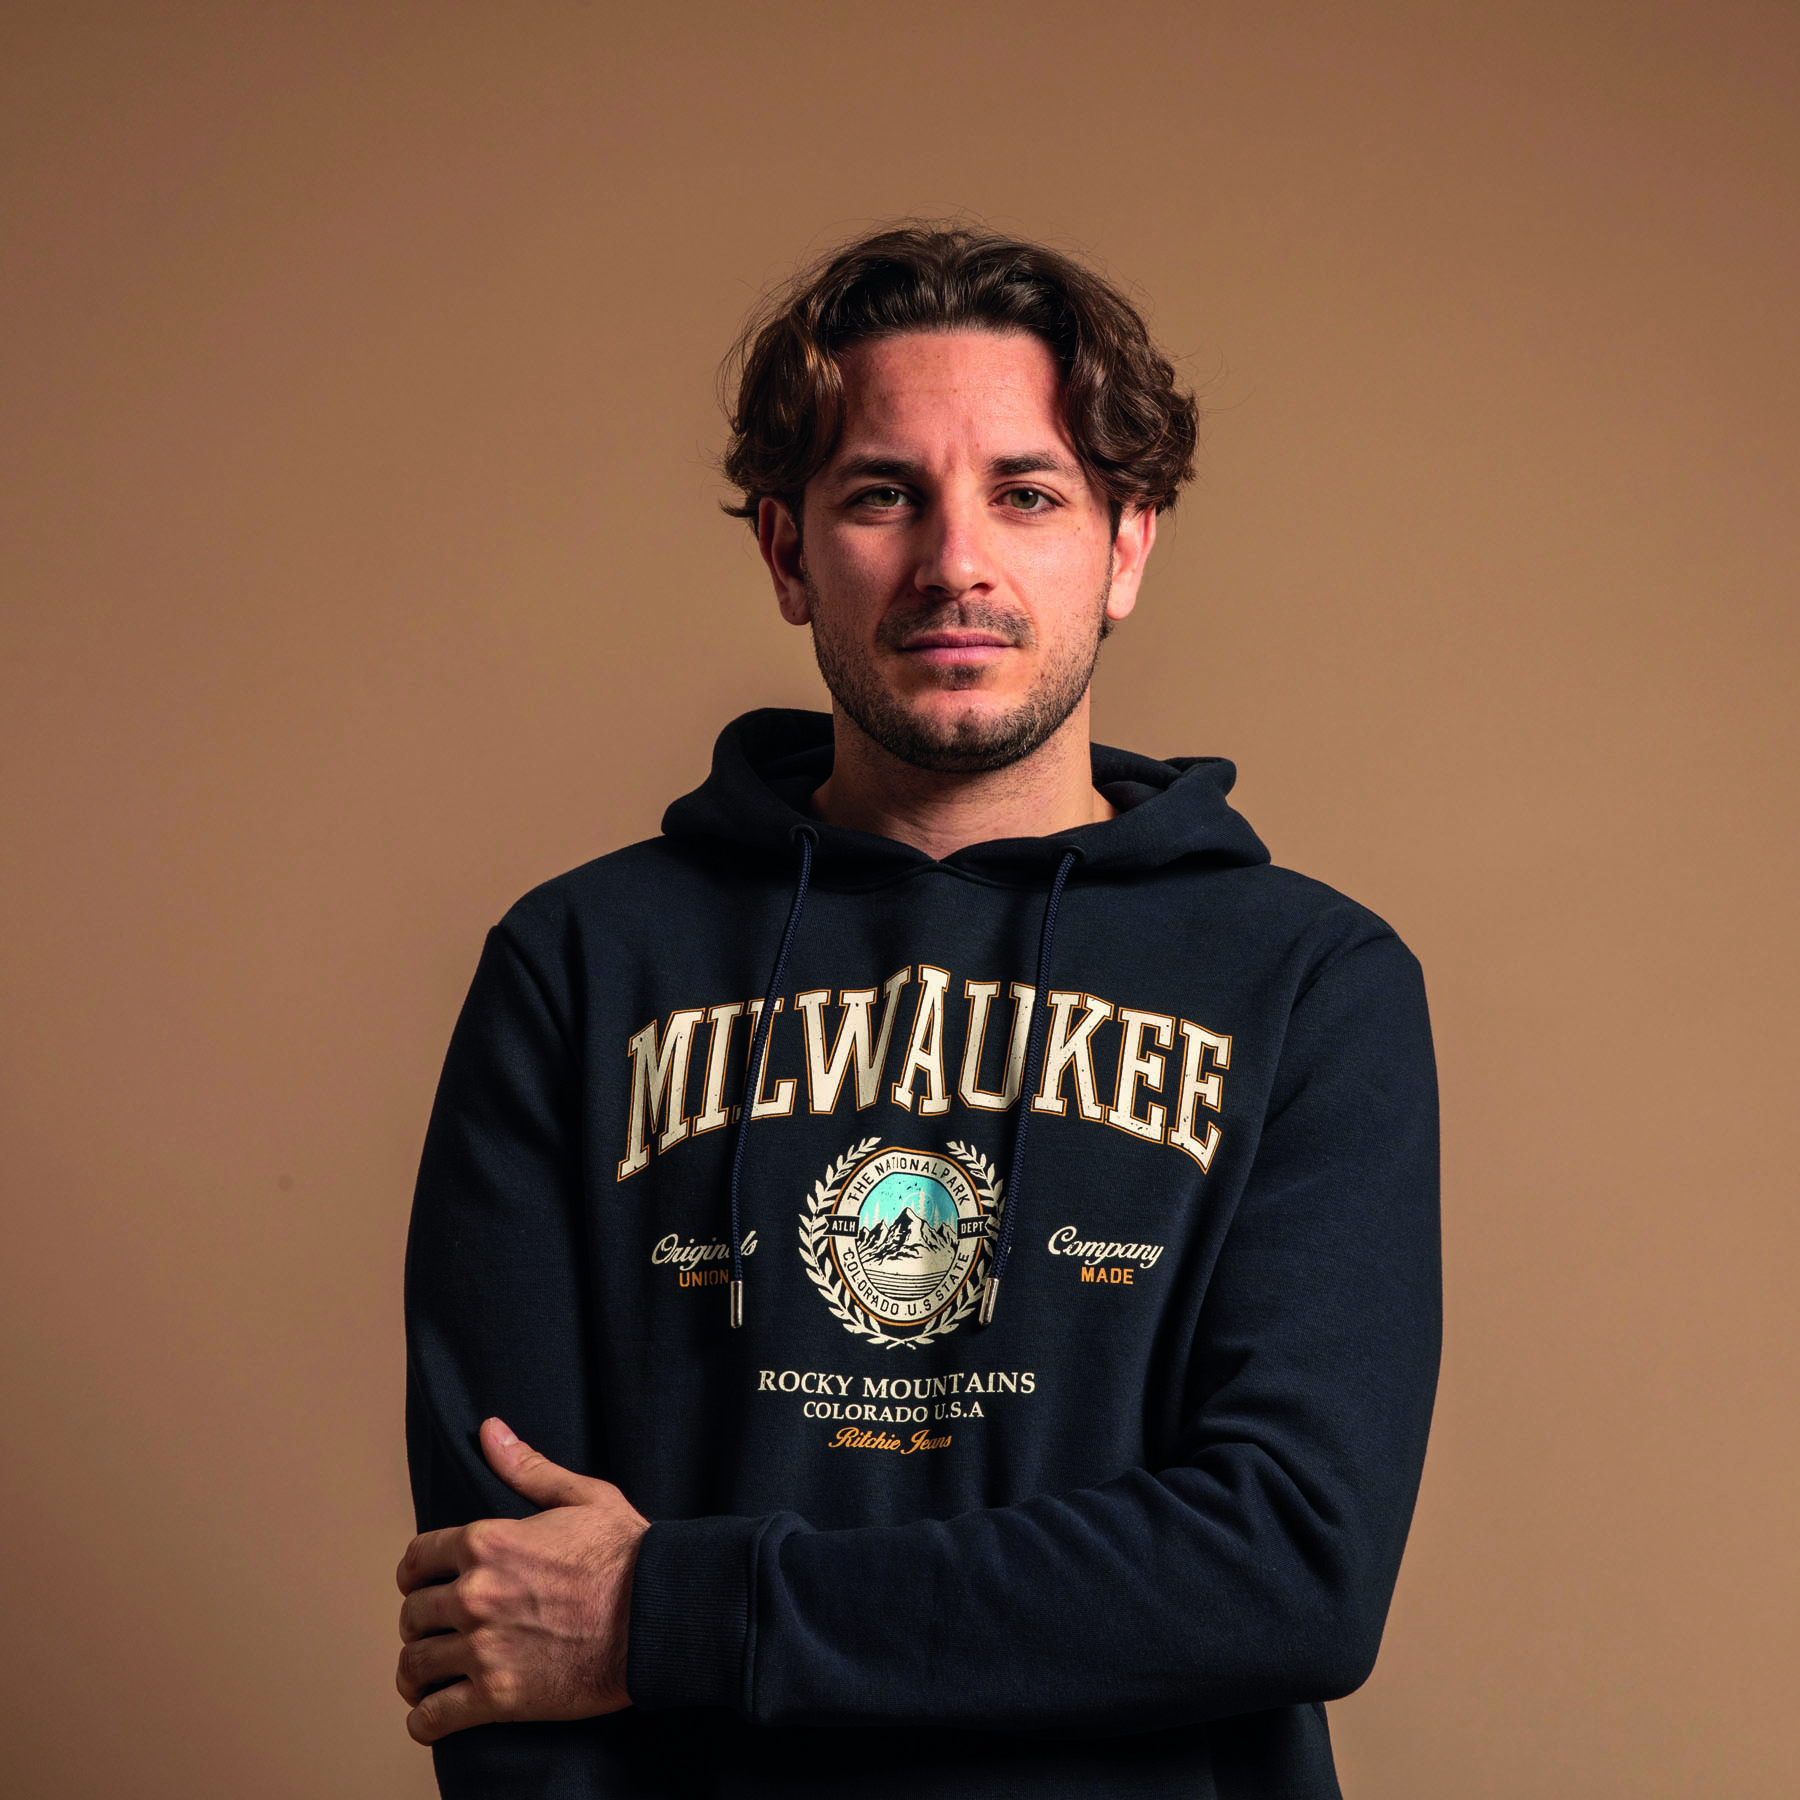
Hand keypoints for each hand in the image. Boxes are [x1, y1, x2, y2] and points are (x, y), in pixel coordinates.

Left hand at [395, 1417, 649, 1744]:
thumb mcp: (583, 1496)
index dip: (416, 1572)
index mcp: (487, 1542)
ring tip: (428, 1674)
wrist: (659, 1614)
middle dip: (420, 1621)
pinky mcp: (498, 1697)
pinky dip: (426, 1720)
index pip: (416, 1559)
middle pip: (411, 1614)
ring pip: (415, 1665)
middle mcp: (475, 1594)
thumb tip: (489, 1430)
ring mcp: (483, 1648)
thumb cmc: (628, 1553)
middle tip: (435, 1630)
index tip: (425, 1584)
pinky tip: (434, 1713)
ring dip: (417, 1671)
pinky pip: (433, 1717)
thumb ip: (528, 1468)